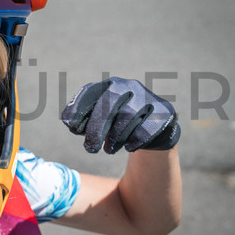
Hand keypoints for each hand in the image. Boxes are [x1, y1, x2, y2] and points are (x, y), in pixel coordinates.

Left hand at [62, 77, 180, 153]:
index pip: (90, 92)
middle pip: (108, 105)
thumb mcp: (99, 120)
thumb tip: (70, 123)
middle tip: (89, 149)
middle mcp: (129, 86)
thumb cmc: (118, 125)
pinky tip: (129, 147)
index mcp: (110, 85)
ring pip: (127, 119)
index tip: (70, 126)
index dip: (78, 108)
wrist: (153, 130)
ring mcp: (147, 98)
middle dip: (96, 129)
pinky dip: (134, 141)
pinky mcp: (164, 112)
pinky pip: (146, 129)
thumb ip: (83, 121)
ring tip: (109, 150)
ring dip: (115, 139)